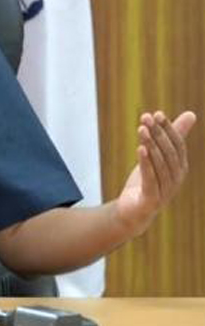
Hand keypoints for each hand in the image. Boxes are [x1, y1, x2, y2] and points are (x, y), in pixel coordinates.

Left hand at [115, 111, 196, 235]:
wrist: (133, 211)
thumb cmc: (147, 181)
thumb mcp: (157, 157)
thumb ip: (173, 138)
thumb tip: (192, 114)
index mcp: (180, 168)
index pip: (177, 145)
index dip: (168, 129)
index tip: (156, 113)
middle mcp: (176, 179)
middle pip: (168, 153)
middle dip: (158, 133)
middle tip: (146, 117)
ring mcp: (165, 190)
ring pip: (159, 164)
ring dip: (150, 144)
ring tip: (141, 128)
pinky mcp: (151, 199)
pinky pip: (150, 178)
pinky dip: (146, 162)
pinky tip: (140, 148)